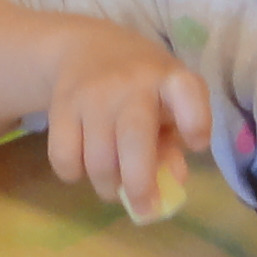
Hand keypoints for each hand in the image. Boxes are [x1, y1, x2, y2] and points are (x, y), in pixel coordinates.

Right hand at [39, 26, 208, 224]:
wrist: (86, 48)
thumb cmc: (142, 85)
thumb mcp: (169, 100)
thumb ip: (177, 138)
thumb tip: (174, 181)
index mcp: (169, 78)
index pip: (187, 92)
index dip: (195, 121)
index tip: (196, 145)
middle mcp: (131, 83)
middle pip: (134, 141)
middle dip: (140, 186)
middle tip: (144, 209)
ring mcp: (93, 94)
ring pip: (97, 161)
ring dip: (108, 186)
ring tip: (113, 184)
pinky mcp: (61, 106)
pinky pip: (65, 158)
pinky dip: (74, 174)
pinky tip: (83, 166)